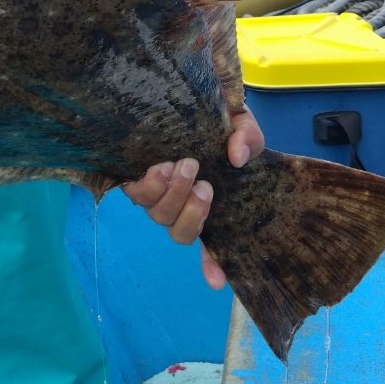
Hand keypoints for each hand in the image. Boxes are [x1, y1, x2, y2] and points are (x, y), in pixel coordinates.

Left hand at [123, 107, 264, 289]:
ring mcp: (158, 196)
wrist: (188, 101)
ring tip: (183, 165)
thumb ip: (248, 140)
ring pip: (159, 216)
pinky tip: (161, 166)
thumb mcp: (243, 127)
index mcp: (210, 204)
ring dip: (171, 195)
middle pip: (181, 233)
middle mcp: (182, 207)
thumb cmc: (219, 123)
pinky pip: (137, 194)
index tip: (217, 283)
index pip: (213, 246)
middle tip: (203, 183)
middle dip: (192, 211)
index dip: (214, 267)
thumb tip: (237, 158)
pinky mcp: (136, 179)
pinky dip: (149, 185)